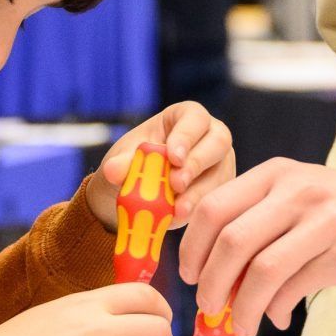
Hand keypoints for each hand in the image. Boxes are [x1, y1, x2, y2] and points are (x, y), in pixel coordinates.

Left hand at [85, 102, 235, 232]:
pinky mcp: (221, 189)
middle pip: (217, 143)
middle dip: (196, 164)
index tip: (173, 157)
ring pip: (220, 174)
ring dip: (198, 193)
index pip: (194, 118)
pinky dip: (197, 209)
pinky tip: (178, 218)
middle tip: (176, 184)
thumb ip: (121, 163)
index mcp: (186, 117)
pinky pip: (217, 198)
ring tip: (176, 210)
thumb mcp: (122, 161)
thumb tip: (114, 170)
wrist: (136, 192)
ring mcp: (220, 163)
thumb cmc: (133, 164)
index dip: (186, 136)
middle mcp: (210, 136)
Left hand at [179, 159, 335, 335]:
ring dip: (239, 306)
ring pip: (258, 269)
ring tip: (238, 326)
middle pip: (228, 240)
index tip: (191, 278)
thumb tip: (218, 276)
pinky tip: (274, 318)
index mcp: (274, 174)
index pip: (211, 209)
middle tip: (208, 308)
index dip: (192, 249)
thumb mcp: (302, 196)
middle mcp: (293, 190)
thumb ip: (260, 223)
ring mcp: (319, 220)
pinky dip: (273, 310)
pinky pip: (292, 287)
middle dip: (209, 283)